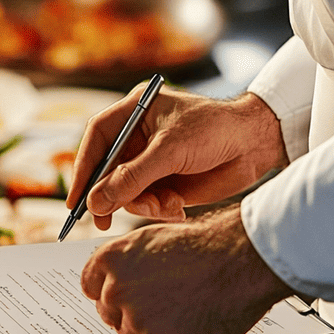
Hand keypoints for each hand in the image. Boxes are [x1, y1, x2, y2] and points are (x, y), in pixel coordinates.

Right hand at [67, 85, 287, 227]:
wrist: (257, 145)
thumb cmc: (217, 129)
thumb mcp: (170, 151)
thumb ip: (131, 178)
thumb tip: (96, 202)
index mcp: (133, 113)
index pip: (97, 139)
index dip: (83, 168)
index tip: (76, 198)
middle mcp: (137, 136)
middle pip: (107, 170)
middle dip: (110, 195)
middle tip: (103, 220)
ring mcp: (151, 160)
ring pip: (125, 191)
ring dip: (140, 204)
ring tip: (164, 206)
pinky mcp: (165, 180)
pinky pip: (146, 201)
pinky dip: (157, 209)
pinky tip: (177, 208)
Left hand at [81, 204, 292, 333]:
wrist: (238, 260)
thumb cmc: (205, 245)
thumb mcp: (153, 239)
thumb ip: (128, 261)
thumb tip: (118, 277)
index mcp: (112, 259)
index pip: (89, 285)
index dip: (105, 291)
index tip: (115, 296)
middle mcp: (117, 289)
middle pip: (107, 312)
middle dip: (126, 311)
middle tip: (154, 305)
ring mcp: (136, 316)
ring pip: (130, 333)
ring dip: (147, 328)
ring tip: (176, 310)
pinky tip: (188, 319)